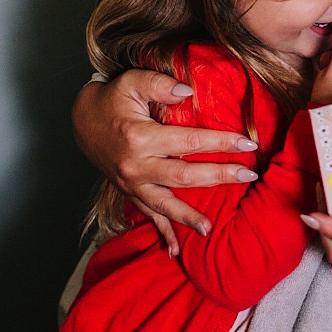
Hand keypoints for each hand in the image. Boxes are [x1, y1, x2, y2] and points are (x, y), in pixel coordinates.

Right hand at [73, 68, 259, 251]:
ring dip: (189, 217)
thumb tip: (188, 91)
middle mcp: (135, 166)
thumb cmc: (111, 100)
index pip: (189, 142)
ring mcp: (131, 184)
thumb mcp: (131, 81)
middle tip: (249, 175)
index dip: (220, 143)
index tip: (247, 143)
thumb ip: (159, 84)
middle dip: (220, 176)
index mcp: (139, 137)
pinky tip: (175, 250)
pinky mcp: (129, 193)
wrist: (82, 121)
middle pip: (184, 176)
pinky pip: (148, 215)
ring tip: (211, 228)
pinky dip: (162, 233)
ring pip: (165, 205)